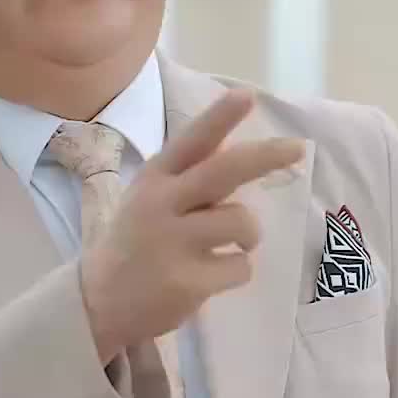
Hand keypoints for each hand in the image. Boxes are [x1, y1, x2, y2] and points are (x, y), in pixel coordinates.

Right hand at [80, 90, 304, 366]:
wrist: (99, 303)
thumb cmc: (135, 245)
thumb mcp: (148, 200)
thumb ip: (186, 179)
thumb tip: (239, 150)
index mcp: (154, 180)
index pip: (191, 142)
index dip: (219, 118)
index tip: (246, 95)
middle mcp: (162, 205)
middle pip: (224, 172)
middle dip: (266, 156)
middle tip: (298, 149)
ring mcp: (174, 244)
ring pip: (242, 223)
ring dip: (249, 235)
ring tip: (233, 245)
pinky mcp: (188, 282)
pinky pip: (240, 267)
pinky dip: (238, 270)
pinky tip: (214, 276)